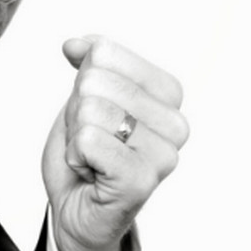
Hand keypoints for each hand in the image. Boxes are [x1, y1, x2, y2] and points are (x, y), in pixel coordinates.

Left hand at [42, 36, 188, 250]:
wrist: (77, 207)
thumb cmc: (88, 149)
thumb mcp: (85, 93)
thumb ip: (87, 60)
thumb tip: (74, 44)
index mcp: (168, 91)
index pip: (105, 52)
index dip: (82, 78)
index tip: (94, 109)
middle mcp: (176, 121)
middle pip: (93, 80)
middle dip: (77, 110)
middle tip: (91, 138)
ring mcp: (164, 154)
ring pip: (89, 109)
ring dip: (75, 135)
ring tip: (93, 156)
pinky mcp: (141, 181)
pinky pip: (87, 139)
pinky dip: (75, 155)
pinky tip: (91, 172)